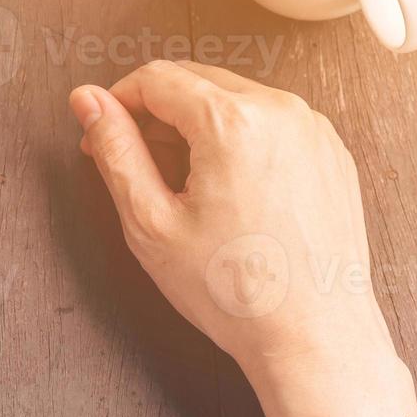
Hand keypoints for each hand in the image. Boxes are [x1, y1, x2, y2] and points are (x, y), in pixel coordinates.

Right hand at [68, 60, 396, 382]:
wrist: (314, 338)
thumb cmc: (237, 291)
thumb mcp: (150, 222)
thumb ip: (115, 149)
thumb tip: (87, 100)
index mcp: (232, 122)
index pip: (156, 78)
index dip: (116, 101)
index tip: (101, 133)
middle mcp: (280, 111)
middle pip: (195, 80)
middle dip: (153, 111)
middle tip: (130, 159)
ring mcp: (312, 130)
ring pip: (232, 99)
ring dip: (194, 124)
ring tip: (177, 183)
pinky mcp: (330, 153)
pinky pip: (269, 123)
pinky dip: (236, 139)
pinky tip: (223, 190)